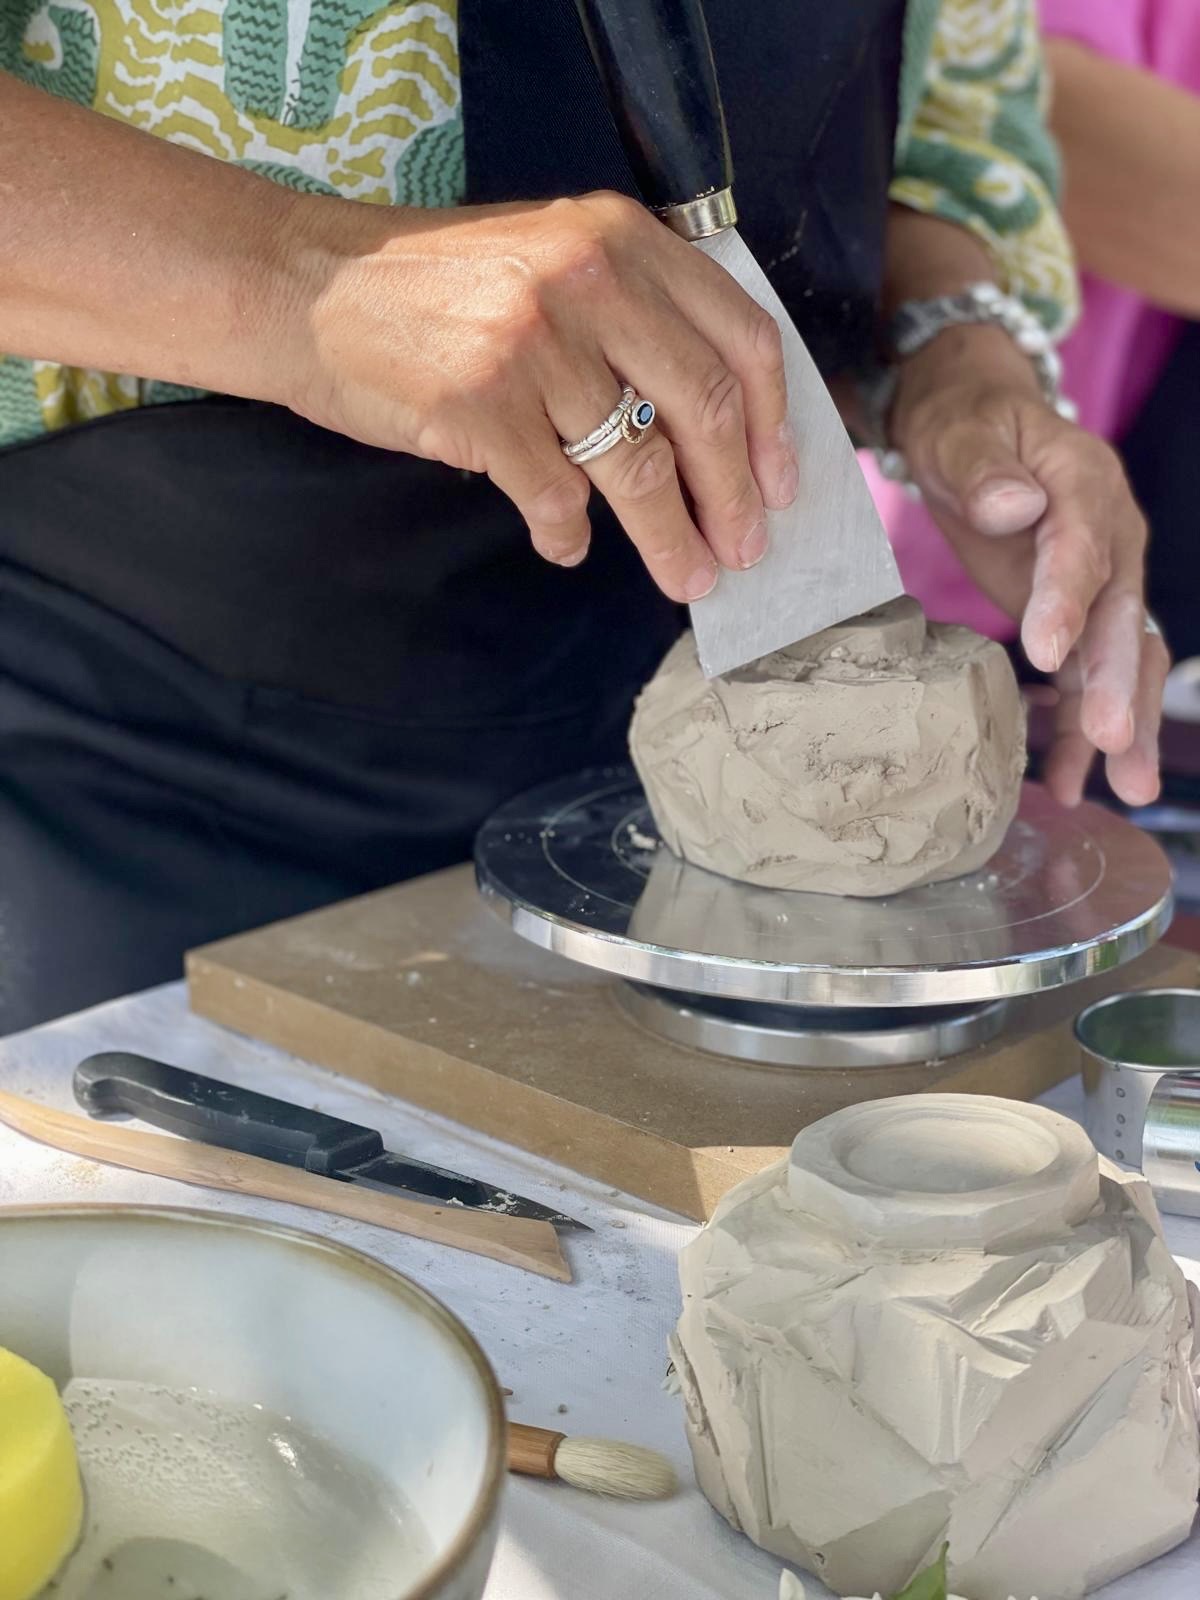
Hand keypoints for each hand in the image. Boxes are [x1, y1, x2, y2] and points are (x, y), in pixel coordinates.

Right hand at [281, 191, 796, 601]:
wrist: (305, 284)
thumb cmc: (434, 285)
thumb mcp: (550, 256)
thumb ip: (632, 313)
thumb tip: (711, 427)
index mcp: (621, 238)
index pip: (739, 338)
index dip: (771, 426)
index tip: (780, 485)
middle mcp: (587, 279)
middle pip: (701, 410)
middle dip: (734, 498)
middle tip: (742, 553)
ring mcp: (533, 344)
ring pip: (636, 468)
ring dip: (670, 539)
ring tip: (684, 576)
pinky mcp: (481, 406)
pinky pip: (555, 497)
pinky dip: (568, 534)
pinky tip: (566, 544)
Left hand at [890, 324, 1167, 806]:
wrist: (972, 420)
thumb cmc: (964, 423)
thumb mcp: (960, 431)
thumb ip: (983, 468)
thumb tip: (1014, 508)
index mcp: (1084, 484)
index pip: (1084, 547)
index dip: (1069, 600)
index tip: (1047, 652)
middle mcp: (1110, 536)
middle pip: (1123, 614)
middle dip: (1117, 682)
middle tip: (1110, 742)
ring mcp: (1100, 580)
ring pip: (1123, 657)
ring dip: (1121, 723)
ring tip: (1124, 790)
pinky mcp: (1076, 614)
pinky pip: (1085, 676)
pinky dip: (1076, 728)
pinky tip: (1064, 781)